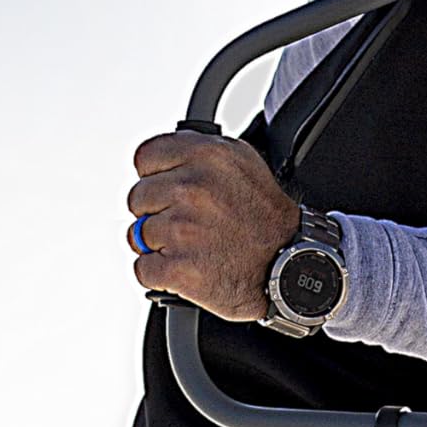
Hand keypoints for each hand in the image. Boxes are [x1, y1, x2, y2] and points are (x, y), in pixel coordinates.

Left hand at [126, 130, 297, 319]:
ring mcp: (183, 230)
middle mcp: (192, 189)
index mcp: (206, 156)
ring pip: (138, 235)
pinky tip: (189, 267)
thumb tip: (167, 154)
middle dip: (158, 213)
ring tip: (194, 247)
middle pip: (138, 198)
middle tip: (190, 224)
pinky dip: (161, 274)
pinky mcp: (178, 269)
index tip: (172, 191)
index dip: (156, 177)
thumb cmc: (266, 220)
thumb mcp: (244, 164)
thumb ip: (201, 152)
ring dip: (160, 245)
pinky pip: (144, 268)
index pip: (145, 158)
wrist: (289, 266)